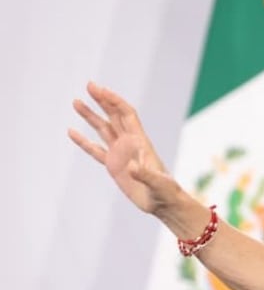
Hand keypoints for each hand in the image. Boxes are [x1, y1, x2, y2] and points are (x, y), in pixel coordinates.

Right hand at [68, 81, 181, 214]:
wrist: (165, 205)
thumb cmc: (166, 192)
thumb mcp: (157, 183)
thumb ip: (144, 175)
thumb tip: (130, 168)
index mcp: (140, 142)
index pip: (126, 115)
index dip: (114, 101)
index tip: (100, 90)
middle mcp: (130, 144)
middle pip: (114, 116)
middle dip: (102, 100)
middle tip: (89, 85)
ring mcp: (121, 154)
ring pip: (103, 129)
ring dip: (91, 116)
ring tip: (76, 102)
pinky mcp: (114, 166)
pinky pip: (96, 150)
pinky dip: (84, 141)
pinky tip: (72, 132)